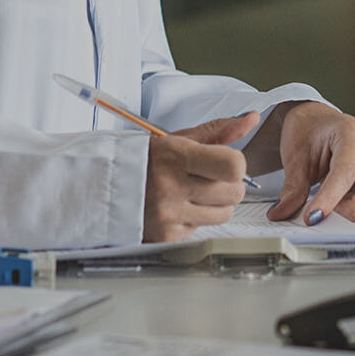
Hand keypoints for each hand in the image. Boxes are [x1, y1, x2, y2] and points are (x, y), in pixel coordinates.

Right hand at [141, 111, 261, 242]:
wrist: (103, 185)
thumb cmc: (145, 159)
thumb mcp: (178, 139)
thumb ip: (219, 130)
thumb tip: (251, 119)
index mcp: (178, 157)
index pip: (233, 166)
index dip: (236, 164)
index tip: (226, 162)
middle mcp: (173, 188)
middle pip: (235, 193)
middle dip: (228, 185)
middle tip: (207, 178)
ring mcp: (169, 215)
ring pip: (225, 214)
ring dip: (216, 205)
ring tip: (192, 192)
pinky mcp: (166, 236)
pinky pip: (202, 229)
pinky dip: (195, 219)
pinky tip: (178, 207)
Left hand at [267, 102, 354, 225]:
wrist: (317, 121)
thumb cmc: (310, 133)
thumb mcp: (296, 157)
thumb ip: (293, 188)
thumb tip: (283, 214)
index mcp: (353, 133)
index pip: (346, 170)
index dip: (330, 198)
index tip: (312, 217)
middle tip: (329, 218)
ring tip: (338, 210)